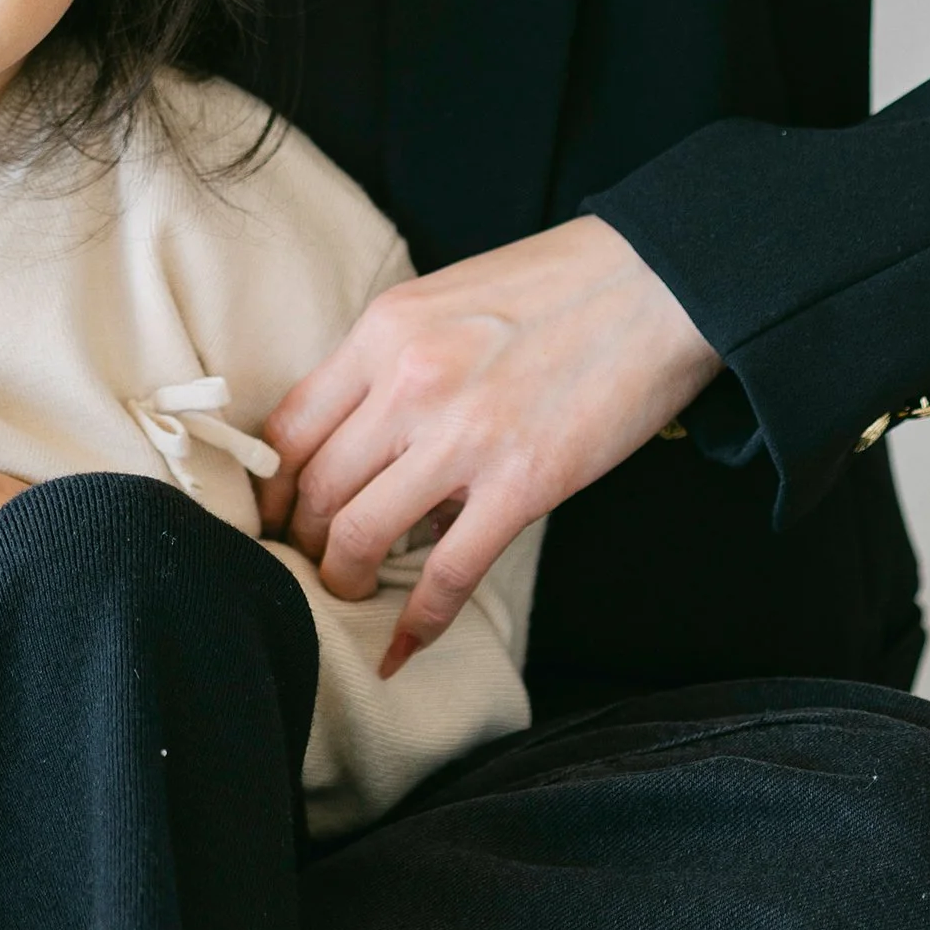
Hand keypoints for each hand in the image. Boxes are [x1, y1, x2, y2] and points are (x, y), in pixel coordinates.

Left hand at [260, 216, 717, 672]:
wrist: (659, 282)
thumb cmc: (558, 282)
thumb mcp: (446, 298)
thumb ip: (396, 359)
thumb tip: (367, 433)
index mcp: (383, 330)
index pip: (290, 428)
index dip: (271, 489)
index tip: (274, 517)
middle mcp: (408, 382)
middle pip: (317, 488)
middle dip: (303, 540)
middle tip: (310, 562)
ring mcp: (463, 437)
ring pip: (361, 534)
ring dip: (343, 579)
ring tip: (350, 593)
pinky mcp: (521, 485)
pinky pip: (446, 573)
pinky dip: (416, 623)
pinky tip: (400, 648)